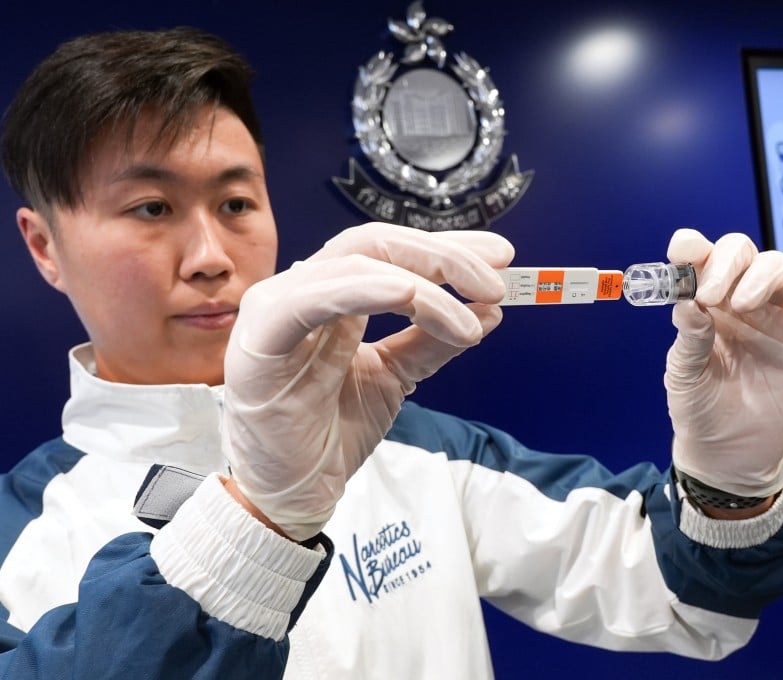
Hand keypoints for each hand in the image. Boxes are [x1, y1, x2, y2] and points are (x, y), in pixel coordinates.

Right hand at [223, 223, 513, 540]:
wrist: (290, 495)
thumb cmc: (329, 435)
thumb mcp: (396, 378)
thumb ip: (434, 341)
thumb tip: (490, 309)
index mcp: (332, 295)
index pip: (391, 250)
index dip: (447, 247)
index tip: (502, 257)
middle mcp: (303, 291)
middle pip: (376, 244)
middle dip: (443, 257)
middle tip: (497, 283)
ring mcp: (277, 310)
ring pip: (354, 264)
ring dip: (423, 287)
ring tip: (468, 324)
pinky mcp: (260, 341)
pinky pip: (310, 299)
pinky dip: (364, 289)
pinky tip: (407, 294)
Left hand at [665, 229, 782, 498]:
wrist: (730, 451)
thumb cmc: (701, 408)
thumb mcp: (684, 375)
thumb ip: (689, 339)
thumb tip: (688, 303)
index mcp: (704, 302)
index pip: (699, 258)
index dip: (691, 247)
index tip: (682, 254)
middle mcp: (739, 299)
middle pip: (740, 252)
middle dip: (725, 263)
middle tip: (712, 295)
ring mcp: (775, 315)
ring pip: (776, 267)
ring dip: (759, 277)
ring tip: (742, 307)